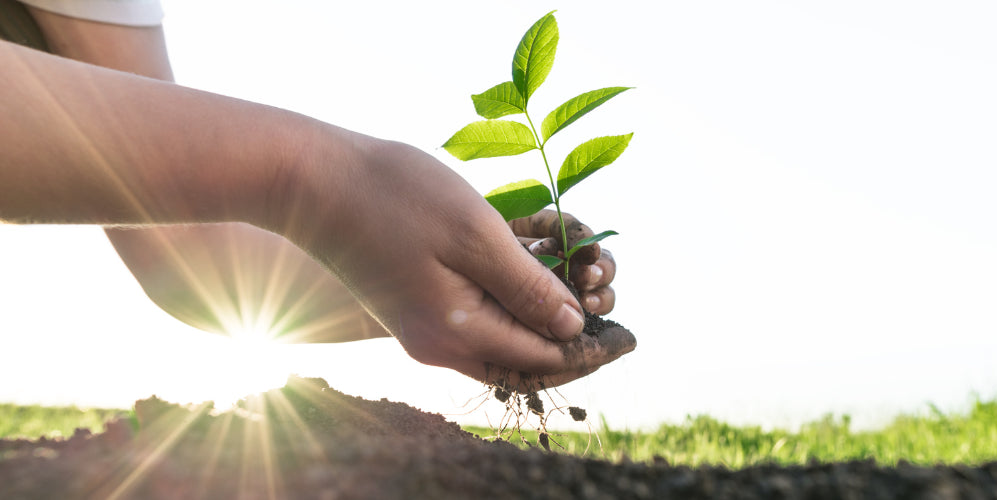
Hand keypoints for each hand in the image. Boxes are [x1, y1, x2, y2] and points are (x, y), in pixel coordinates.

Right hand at [283, 138, 634, 388]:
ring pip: (506, 333)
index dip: (593, 348)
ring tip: (586, 274)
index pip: (543, 359)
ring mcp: (427, 323)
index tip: (633, 336)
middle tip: (616, 308)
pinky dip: (516, 291)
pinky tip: (541, 259)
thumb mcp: (475, 236)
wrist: (309, 181)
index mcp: (457, 334)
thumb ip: (528, 287)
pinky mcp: (418, 299)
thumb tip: (575, 326)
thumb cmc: (393, 198)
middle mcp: (442, 342)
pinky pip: (482, 310)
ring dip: (548, 309)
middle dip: (576, 334)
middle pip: (527, 356)